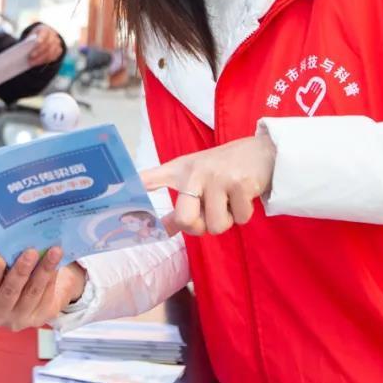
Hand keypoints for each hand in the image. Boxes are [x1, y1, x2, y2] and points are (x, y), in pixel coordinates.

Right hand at [0, 248, 85, 331]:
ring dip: (44, 270)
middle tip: (31, 252)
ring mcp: (20, 319)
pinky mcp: (40, 318)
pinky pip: (47, 294)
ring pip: (33, 292)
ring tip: (53, 252)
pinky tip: (57, 262)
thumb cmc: (10, 277)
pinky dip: (52, 276)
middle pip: (11, 291)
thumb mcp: (0, 272)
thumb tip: (12, 241)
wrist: (30, 296)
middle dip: (21, 270)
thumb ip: (2, 262)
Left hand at [27, 25, 62, 66]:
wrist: (44, 37)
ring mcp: (57, 43)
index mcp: (45, 29)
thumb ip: (29, 41)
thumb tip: (24, 49)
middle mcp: (53, 35)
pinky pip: (53, 57)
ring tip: (31, 62)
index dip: (41, 37)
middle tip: (30, 58)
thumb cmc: (34, 37)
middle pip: (47, 44)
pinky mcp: (59, 50)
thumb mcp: (31, 36)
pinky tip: (37, 63)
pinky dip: (44, 61)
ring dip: (40, 59)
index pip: (44, 33)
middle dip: (39, 51)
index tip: (37, 42)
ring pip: (50, 52)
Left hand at [139, 135, 276, 235]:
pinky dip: (244, 214)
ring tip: (229, 201)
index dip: (134, 192)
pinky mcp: (240, 183)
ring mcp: (217, 177)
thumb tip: (163, 230)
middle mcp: (194, 172)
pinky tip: (244, 195)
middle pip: (185, 220)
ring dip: (227, 221)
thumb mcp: (198, 179)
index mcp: (179, 170)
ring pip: (216, 226)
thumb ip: (181, 204)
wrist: (262, 152)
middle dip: (198, 228)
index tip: (120, 206)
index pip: (149, 179)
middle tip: (207, 218)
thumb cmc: (224, 170)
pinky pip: (240, 219)